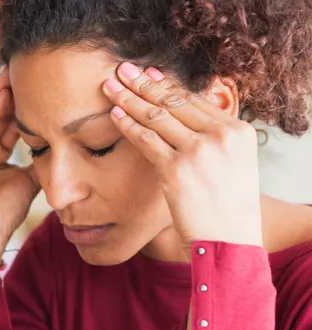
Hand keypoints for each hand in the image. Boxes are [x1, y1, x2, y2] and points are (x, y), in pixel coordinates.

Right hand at [0, 68, 39, 266]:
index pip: (5, 119)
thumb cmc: (4, 212)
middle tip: (24, 68)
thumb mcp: (29, 179)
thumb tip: (57, 145)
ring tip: (12, 74)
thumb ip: (37, 160)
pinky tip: (2, 97)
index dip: (20, 102)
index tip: (38, 84)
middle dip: (7, 89)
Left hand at [102, 62, 262, 257]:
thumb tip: (186, 117)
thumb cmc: (229, 206)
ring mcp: (198, 151)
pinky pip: (146, 139)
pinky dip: (128, 125)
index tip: (149, 74)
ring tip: (110, 85)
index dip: (167, 84)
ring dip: (130, 98)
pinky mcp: (176, 169)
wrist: (230, 242)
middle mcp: (220, 136)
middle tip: (122, 69)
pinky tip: (114, 114)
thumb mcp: (234, 165)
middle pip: (174, 101)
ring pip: (156, 116)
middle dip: (143, 83)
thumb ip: (215, 138)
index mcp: (237, 131)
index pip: (194, 99)